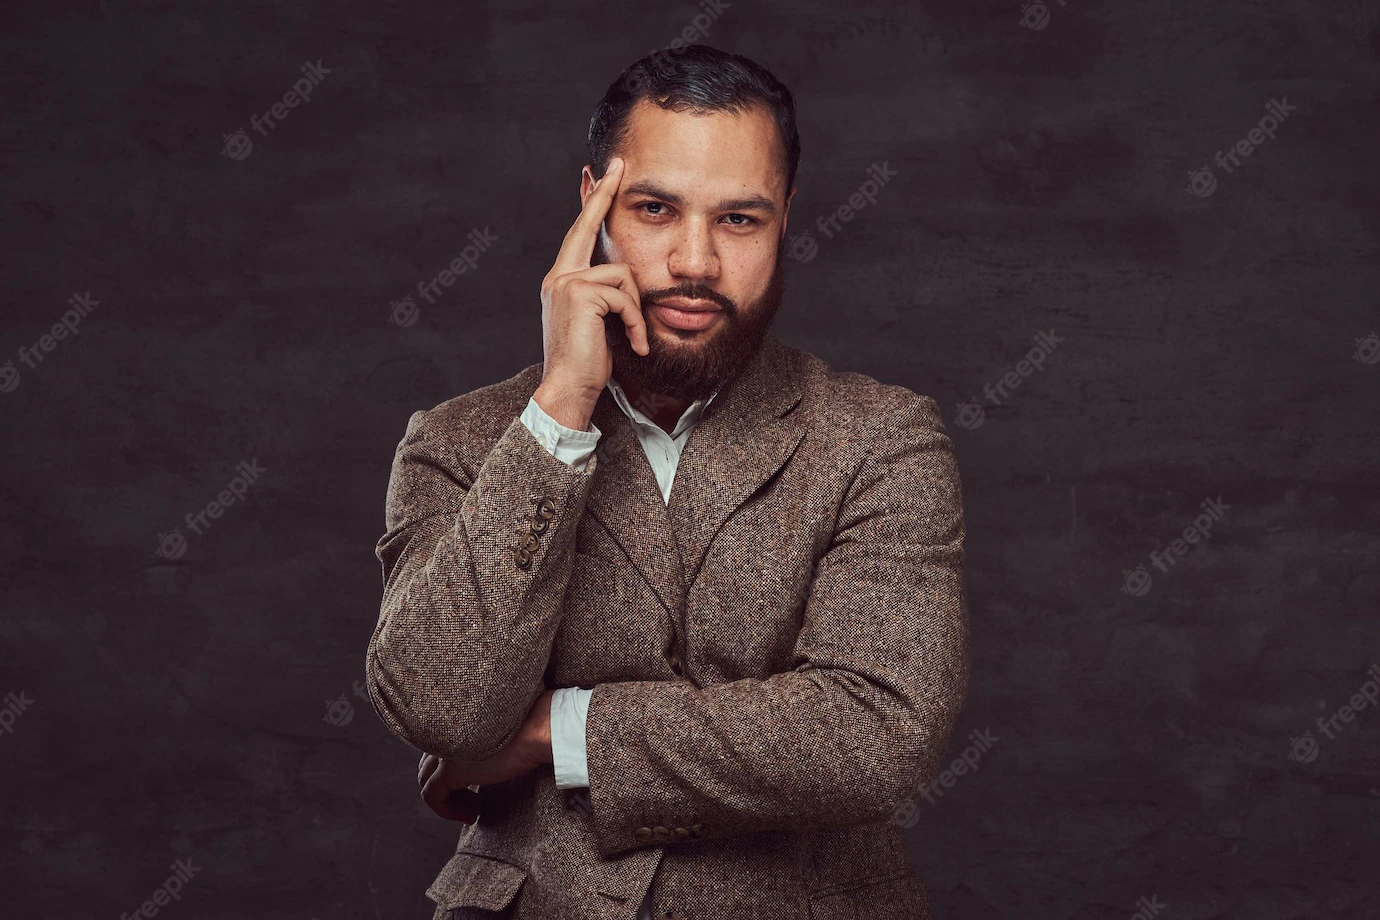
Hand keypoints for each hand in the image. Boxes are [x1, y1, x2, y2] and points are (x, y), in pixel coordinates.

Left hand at [417, 689, 555, 822]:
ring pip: (426, 783)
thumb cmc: (527, 731)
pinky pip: (433, 797)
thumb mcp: (496, 738)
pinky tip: (470, 816)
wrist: (535, 732)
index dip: (450, 775)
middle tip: (472, 801)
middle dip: (446, 788)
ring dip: (448, 801)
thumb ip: (478, 747)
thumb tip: (478, 768)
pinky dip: (447, 811)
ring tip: (473, 810)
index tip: (473, 790)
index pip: (435, 753)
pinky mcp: (449, 771)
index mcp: (453, 723)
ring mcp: (443, 752)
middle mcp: (443, 735)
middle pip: (427, 767)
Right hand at [536, 156, 648, 429]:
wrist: (567, 389)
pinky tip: (633, 344)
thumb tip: (623, 274)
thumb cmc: (587, 363)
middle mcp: (559, 276)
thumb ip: (602, 294)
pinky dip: (635, 322)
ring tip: (633, 338)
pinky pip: (625, 296)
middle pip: (588, 226)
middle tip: (620, 165)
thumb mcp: (596, 322)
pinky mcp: (580, 294)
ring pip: (622, 274)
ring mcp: (566, 283)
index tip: (600, 173)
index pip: (578, 233)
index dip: (591, 202)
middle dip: (604, 193)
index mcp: (561, 280)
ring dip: (635, 310)